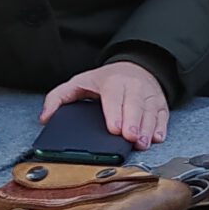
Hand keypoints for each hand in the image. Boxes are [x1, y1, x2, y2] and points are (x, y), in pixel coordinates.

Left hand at [43, 60, 170, 146]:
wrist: (135, 66)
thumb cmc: (106, 80)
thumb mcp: (78, 83)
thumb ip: (58, 98)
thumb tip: (45, 118)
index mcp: (111, 82)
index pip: (113, 97)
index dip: (115, 113)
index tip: (115, 129)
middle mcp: (132, 86)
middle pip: (134, 105)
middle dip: (133, 123)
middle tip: (130, 139)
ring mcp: (148, 95)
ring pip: (150, 111)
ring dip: (147, 129)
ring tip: (143, 143)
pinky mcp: (160, 103)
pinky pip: (163, 115)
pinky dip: (161, 127)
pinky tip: (156, 137)